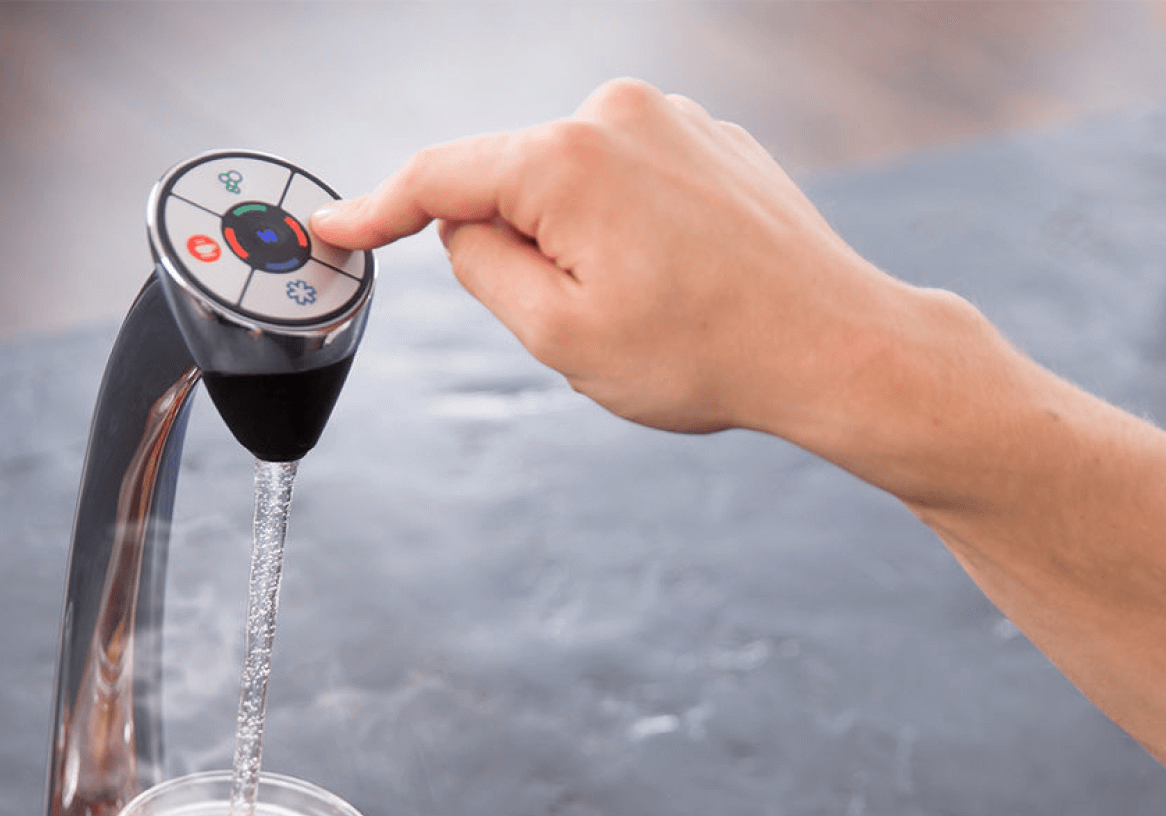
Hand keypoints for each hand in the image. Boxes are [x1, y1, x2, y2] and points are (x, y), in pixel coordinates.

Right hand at [310, 78, 909, 441]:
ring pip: (575, 188)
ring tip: (658, 305)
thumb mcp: (563, 339)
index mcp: (567, 158)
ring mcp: (673, 117)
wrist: (831, 346)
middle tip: (597, 321)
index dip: (377, 208)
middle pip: (514, 184)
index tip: (334, 227)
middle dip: (527, 253)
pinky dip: (634, 232)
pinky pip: (632, 184)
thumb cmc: (704, 354)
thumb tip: (465, 226)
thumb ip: (486, 270)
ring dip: (585, 246)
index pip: (440, 176)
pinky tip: (686, 281)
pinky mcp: (712, 137)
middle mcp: (617, 111)